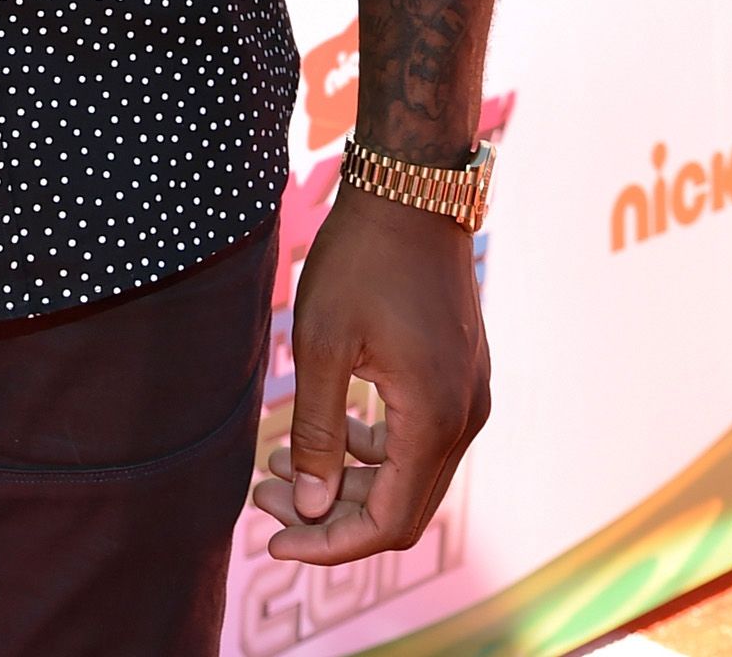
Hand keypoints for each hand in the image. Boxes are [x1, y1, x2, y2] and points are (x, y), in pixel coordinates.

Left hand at [251, 185, 489, 560]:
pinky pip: (417, 438)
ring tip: (277, 462)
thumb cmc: (362, 258)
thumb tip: (306, 509)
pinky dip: (371, 447)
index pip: (387, 522)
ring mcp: (468, 395)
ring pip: (408, 473)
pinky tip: (324, 429)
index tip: (272, 542)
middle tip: (264, 494)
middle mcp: (464, 418)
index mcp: (434, 419)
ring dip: (346, 479)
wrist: (412, 188)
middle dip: (329, 513)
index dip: (328, 544)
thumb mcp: (322, 342)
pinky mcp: (460, 375)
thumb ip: (316, 432)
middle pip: (400, 506)